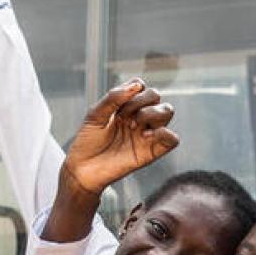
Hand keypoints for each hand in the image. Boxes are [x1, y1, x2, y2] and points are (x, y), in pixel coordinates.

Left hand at [61, 79, 178, 194]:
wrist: (83, 169)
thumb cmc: (87, 143)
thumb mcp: (95, 114)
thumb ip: (114, 97)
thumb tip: (137, 85)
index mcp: (125, 107)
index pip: (140, 86)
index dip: (132, 89)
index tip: (117, 105)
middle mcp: (138, 118)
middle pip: (155, 95)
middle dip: (140, 101)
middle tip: (123, 117)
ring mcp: (146, 133)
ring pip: (167, 111)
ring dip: (152, 113)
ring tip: (133, 125)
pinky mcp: (152, 151)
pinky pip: (173, 139)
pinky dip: (165, 133)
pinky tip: (145, 136)